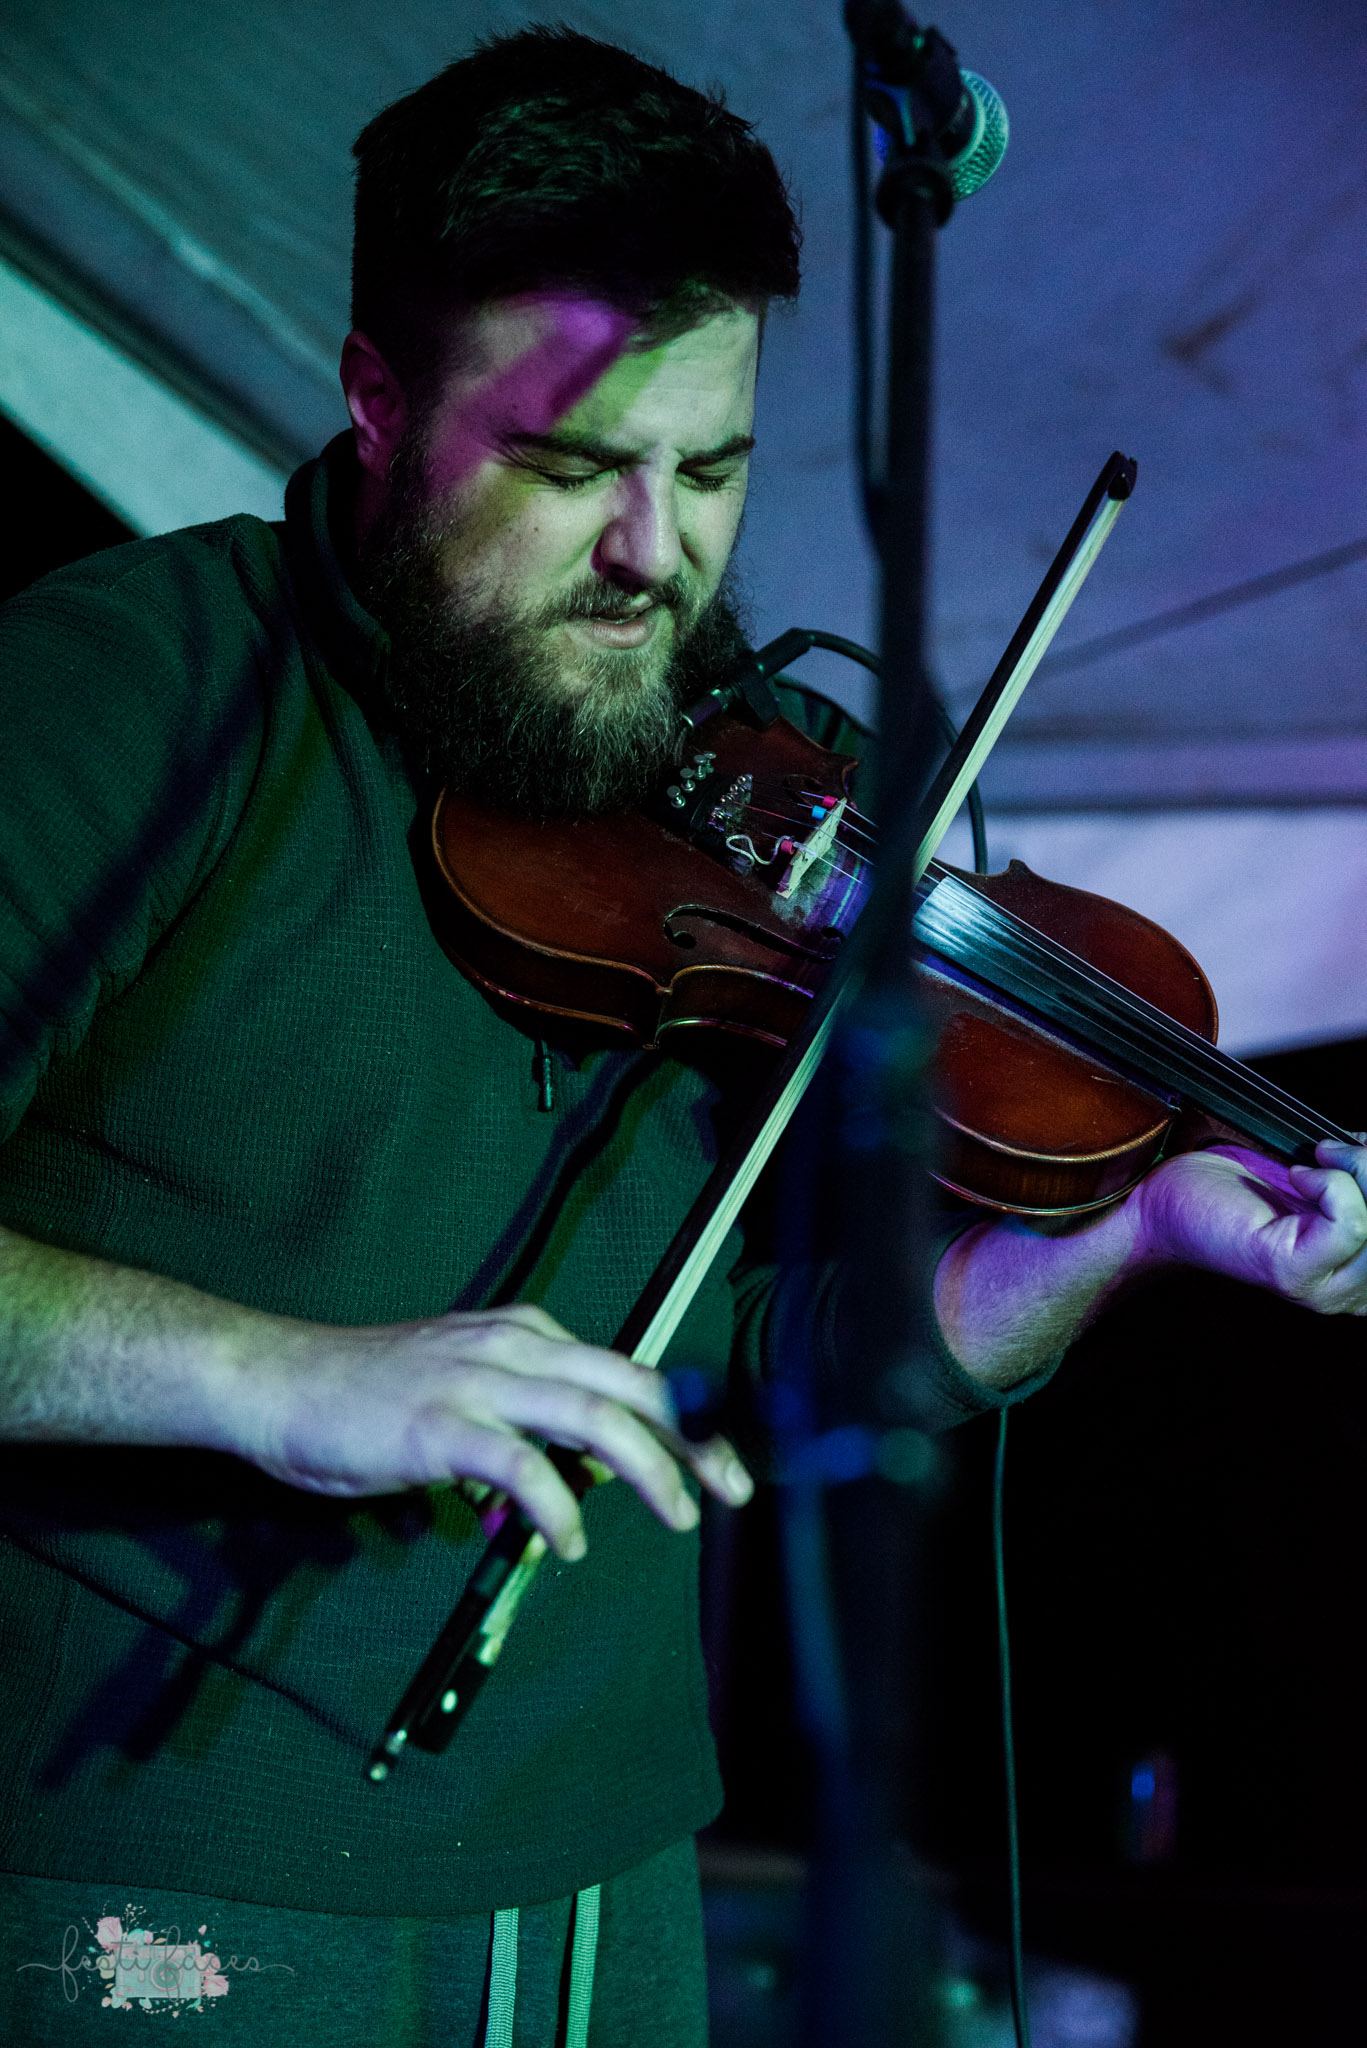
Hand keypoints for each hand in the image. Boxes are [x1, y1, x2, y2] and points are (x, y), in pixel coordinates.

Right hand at [232, 1303, 752, 1558]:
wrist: (280, 1382)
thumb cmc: (368, 1396)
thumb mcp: (464, 1391)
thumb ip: (525, 1423)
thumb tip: (580, 1476)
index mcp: (526, 1335)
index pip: (626, 1371)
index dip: (685, 1417)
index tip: (723, 1462)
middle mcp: (515, 1346)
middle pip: (632, 1384)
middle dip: (693, 1437)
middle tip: (734, 1489)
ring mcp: (478, 1381)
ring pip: (594, 1416)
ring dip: (649, 1468)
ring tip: (678, 1516)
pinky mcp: (441, 1425)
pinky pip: (521, 1466)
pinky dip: (558, 1507)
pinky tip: (569, 1543)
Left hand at [1134, 1139, 1366, 1313]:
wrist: (1168, 1203)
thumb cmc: (1242, 1188)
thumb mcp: (1323, 1179)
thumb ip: (1361, 1177)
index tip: (1363, 1150)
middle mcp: (1356, 1294)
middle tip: (1336, 1147)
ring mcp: (1326, 1291)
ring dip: (1356, 1170)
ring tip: (1315, 1158)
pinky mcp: (1294, 1275)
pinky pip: (1351, 1223)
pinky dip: (1330, 1184)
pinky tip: (1297, 1176)